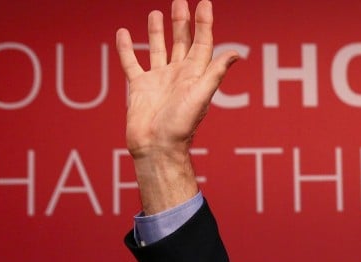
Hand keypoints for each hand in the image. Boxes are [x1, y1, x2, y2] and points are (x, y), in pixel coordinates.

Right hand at [116, 0, 238, 212]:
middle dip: (182, 22)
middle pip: (181, 42)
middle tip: (180, 1)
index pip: (202, 43)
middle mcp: (178, 75)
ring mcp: (158, 80)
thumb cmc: (180, 126)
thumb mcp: (201, 96)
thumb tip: (236, 54)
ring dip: (158, 31)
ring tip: (156, 13)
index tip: (204, 3)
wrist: (157, 147)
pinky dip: (127, 49)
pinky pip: (132, 63)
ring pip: (158, 49)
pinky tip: (124, 33)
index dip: (204, 23)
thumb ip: (215, 72)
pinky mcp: (140, 87)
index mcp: (194, 75)